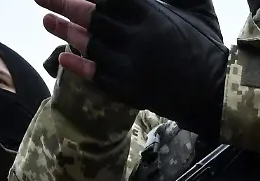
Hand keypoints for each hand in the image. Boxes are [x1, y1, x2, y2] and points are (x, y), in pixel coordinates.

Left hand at [44, 0, 229, 137]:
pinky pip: (93, 74)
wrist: (214, 92)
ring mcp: (127, 64)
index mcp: (149, 14)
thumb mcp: (195, 8)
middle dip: (62, 3)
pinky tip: (61, 56)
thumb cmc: (204, 45)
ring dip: (63, 30)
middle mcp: (134, 37)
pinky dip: (76, 64)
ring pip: (88, 43)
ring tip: (46, 20)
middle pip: (89, 15)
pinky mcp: (125, 88)